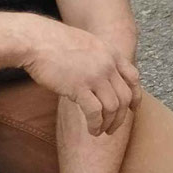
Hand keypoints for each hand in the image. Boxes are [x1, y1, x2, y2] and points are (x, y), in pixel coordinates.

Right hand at [23, 19, 139, 134]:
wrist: (36, 40)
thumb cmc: (54, 43)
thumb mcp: (86, 45)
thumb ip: (98, 59)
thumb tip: (101, 78)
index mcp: (111, 53)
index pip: (133, 77)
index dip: (135, 96)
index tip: (132, 109)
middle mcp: (108, 64)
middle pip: (125, 96)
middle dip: (121, 116)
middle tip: (112, 128)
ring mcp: (95, 75)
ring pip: (113, 107)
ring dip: (109, 124)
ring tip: (99, 132)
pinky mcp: (79, 86)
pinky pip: (96, 112)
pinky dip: (96, 125)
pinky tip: (92, 130)